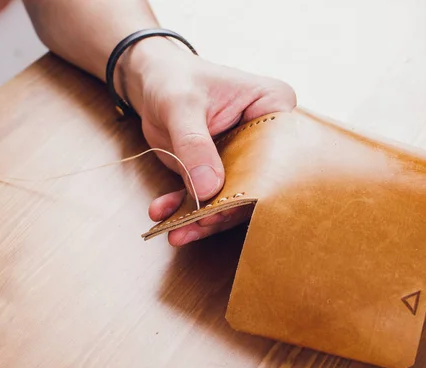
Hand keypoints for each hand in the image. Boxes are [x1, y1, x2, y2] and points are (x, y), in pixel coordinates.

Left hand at [119, 37, 295, 245]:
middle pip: (255, 182)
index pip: (276, 155)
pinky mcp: (218, 172)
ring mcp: (242, 157)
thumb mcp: (181, 105)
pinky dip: (184, 210)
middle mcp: (264, 135)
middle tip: (197, 223)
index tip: (227, 207)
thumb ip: (194, 145)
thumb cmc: (173, 79)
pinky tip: (165, 215)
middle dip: (224, 210)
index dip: (256, 186)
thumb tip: (207, 189)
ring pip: (229, 197)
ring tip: (177, 230)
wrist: (149, 82)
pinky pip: (206, 198)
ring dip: (201, 217)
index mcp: (272, 107)